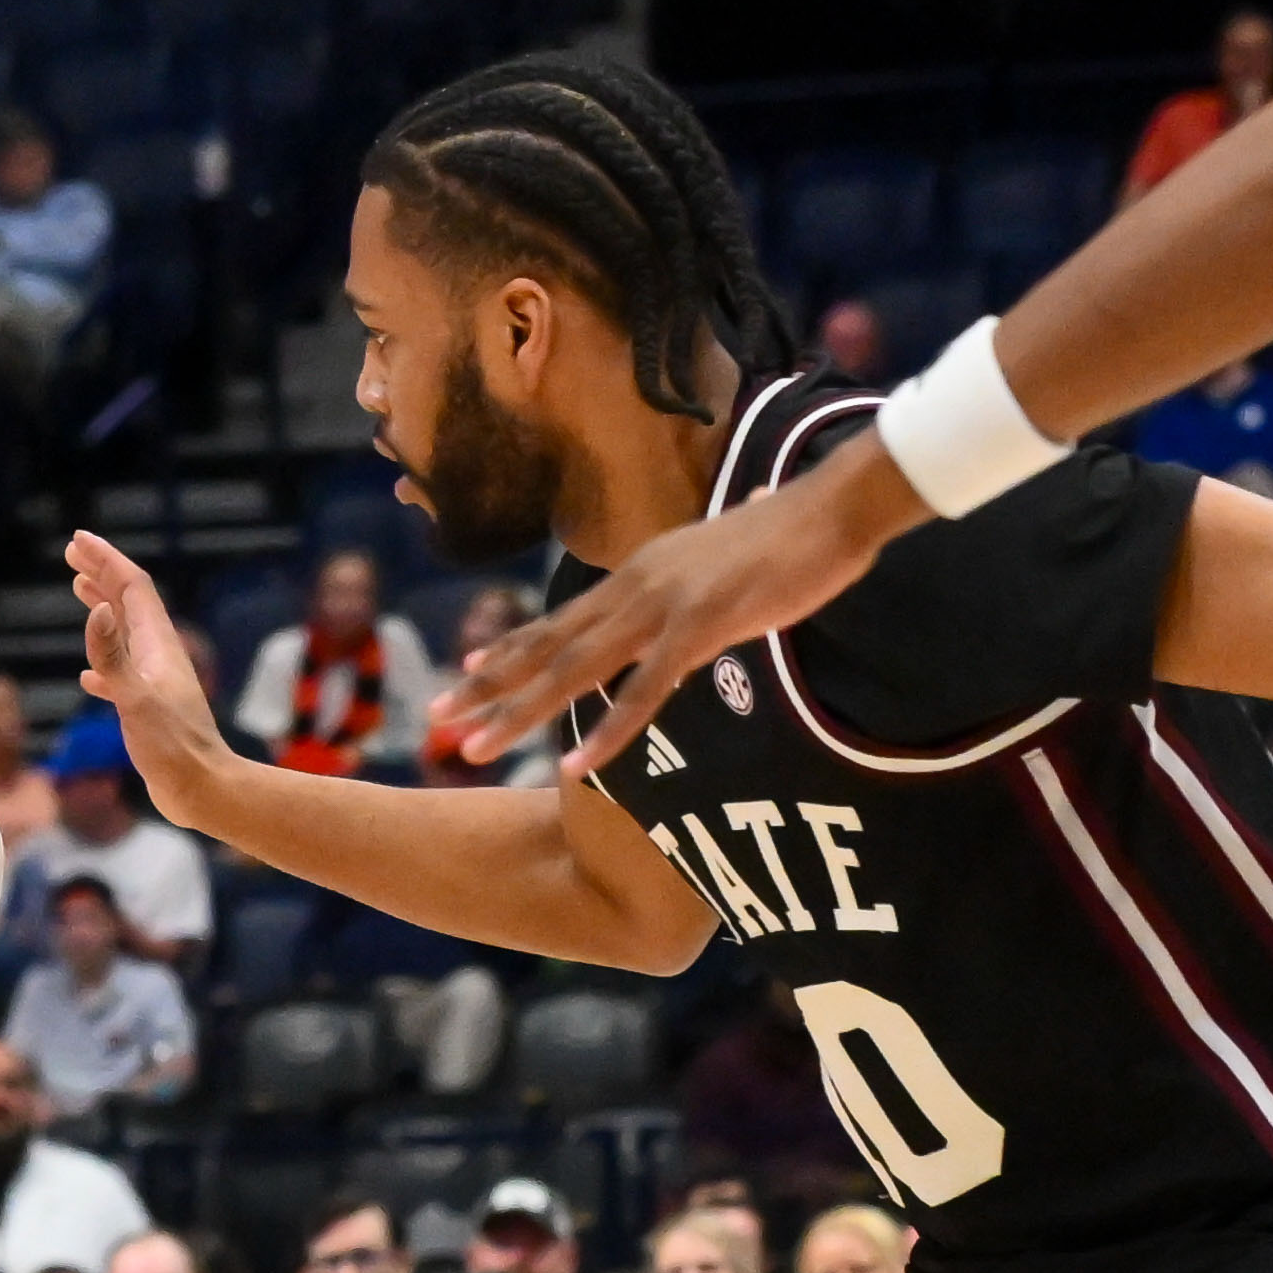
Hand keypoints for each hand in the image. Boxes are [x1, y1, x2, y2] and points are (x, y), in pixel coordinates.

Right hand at [65, 531, 228, 806]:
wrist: (202, 789)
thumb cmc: (173, 748)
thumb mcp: (135, 700)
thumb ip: (113, 657)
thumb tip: (98, 609)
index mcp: (157, 645)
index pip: (131, 587)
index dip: (106, 560)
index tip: (77, 541)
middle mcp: (158, 655)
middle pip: (129, 602)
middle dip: (102, 574)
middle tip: (72, 554)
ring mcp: (154, 680)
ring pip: (125, 633)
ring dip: (103, 608)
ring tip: (80, 590)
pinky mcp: (149, 707)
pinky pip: (122, 672)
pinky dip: (102, 662)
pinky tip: (87, 675)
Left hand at [435, 431, 933, 780]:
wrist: (835, 507)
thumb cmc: (789, 537)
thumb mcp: (720, 564)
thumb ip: (695, 586)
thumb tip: (696, 601)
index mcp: (638, 575)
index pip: (559, 618)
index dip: (509, 646)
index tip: (465, 669)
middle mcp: (636, 588)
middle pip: (548, 646)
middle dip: (488, 685)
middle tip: (437, 714)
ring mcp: (664, 608)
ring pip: (575, 671)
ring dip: (520, 712)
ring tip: (473, 748)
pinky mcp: (702, 628)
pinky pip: (645, 690)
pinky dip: (608, 731)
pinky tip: (575, 765)